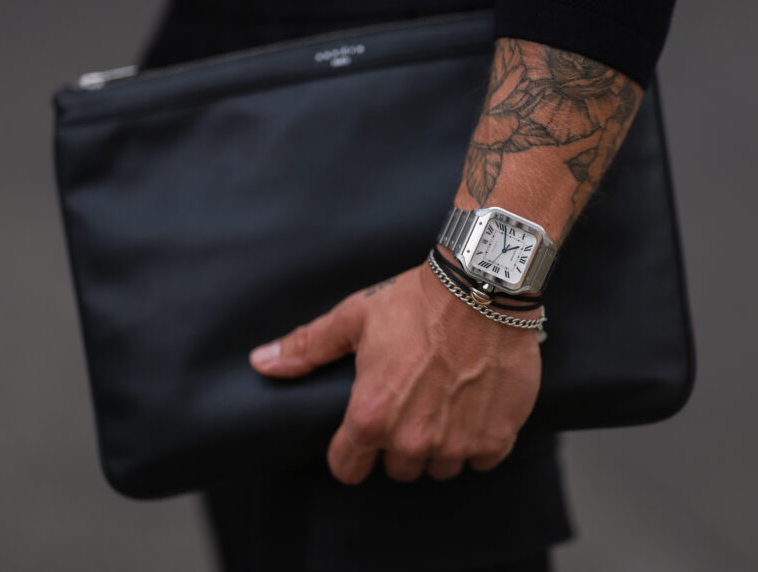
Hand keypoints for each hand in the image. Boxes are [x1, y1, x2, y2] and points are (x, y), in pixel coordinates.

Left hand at [248, 261, 541, 484]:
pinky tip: (476, 408)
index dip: (352, 451)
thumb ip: (308, 347)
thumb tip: (261, 363)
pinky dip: (480, 441)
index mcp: (372, 416)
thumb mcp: (355, 318)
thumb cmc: (417, 301)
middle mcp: (413, 440)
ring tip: (446, 403)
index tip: (364, 433)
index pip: (348, 468)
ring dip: (441, 444)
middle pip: (399, 469)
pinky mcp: (496, 438)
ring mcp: (458, 443)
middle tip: (412, 403)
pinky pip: (481, 461)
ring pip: (441, 468)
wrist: (483, 288)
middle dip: (401, 443)